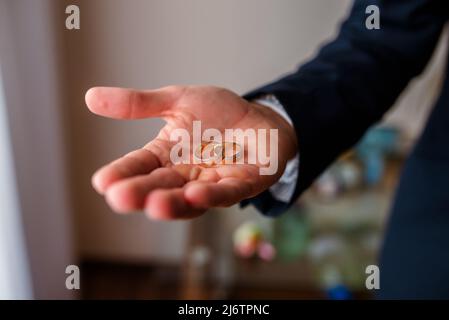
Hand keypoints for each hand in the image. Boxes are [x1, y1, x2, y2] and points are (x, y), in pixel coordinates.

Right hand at [86, 86, 296, 219]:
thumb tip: (90, 97)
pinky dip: (213, 195)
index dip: (123, 173)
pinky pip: (227, 192)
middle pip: (160, 186)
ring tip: (154, 204)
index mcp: (167, 156)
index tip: (102, 182)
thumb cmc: (218, 114)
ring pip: (190, 198)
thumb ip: (140, 104)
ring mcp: (214, 182)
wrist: (260, 118)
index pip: (140, 165)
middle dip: (141, 193)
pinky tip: (196, 194)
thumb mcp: (177, 101)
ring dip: (173, 203)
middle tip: (120, 197)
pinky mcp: (244, 183)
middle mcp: (186, 174)